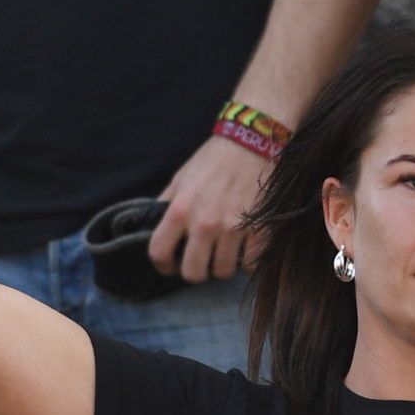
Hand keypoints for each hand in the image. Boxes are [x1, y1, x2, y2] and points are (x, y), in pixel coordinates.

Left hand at [151, 134, 269, 282]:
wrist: (252, 142)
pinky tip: (247, 249)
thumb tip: (155, 227)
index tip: (172, 265)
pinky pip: (251, 264)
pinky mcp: (259, 230)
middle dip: (196, 271)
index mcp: (179, 210)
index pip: (159, 253)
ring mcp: (233, 228)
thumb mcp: (181, 178)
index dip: (164, 265)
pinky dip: (249, 261)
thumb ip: (166, 204)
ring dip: (223, 265)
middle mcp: (204, 223)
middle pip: (193, 273)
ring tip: (226, 251)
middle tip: (203, 260)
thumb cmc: (213, 159)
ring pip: (223, 272)